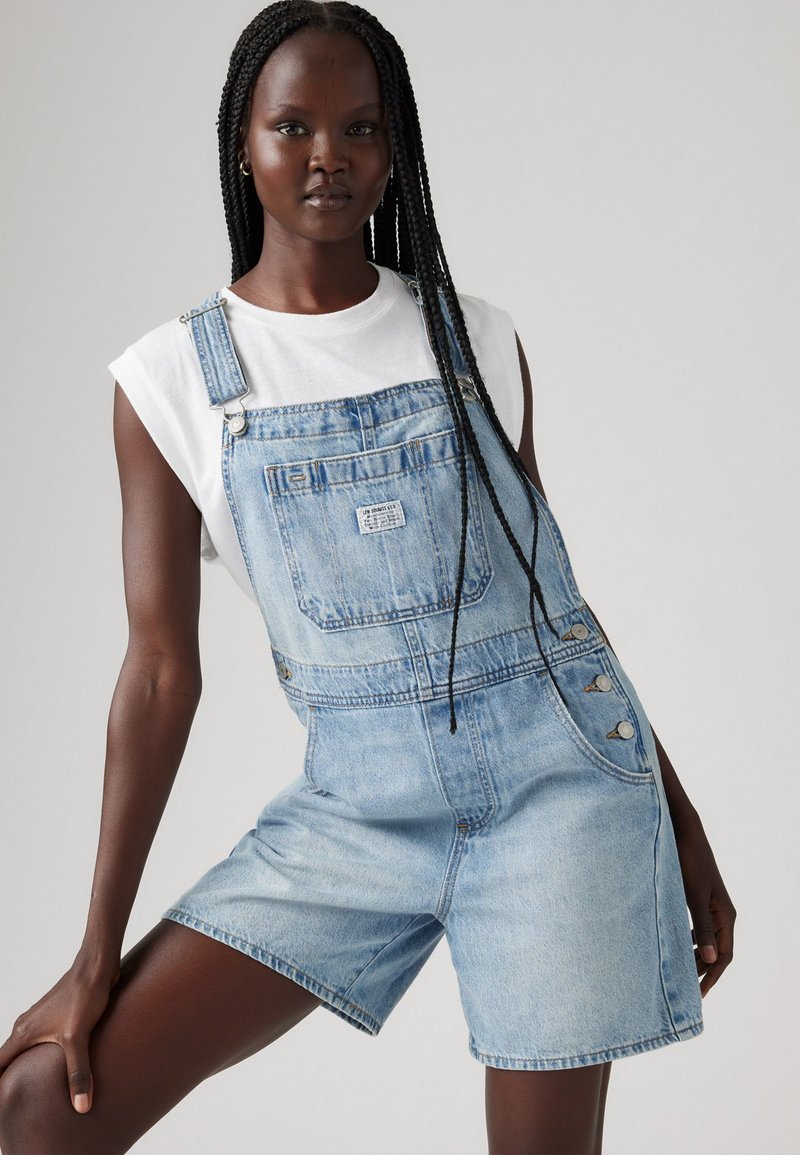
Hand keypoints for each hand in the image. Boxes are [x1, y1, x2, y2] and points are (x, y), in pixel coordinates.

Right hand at [0, 950, 120, 1113]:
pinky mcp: (56, 1017)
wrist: (97, 966)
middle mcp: (26, 1027)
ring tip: (31, 1092)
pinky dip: (40, 1057)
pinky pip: (41, 1043)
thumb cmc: (84, 996)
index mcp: (23, 1034)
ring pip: (25, 1051)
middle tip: (13, 1104)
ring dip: (25, 1068)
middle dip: (7, 1080)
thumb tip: (82, 1107)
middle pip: (8, 1061)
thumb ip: (78, 1072)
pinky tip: (54, 1067)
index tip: (2, 1105)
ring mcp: (40, 1021)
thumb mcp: (79, 1038)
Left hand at [674, 815, 735, 996]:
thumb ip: (702, 927)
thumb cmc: (688, 861)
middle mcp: (722, 913)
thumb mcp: (693, 896)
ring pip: (706, 940)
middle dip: (702, 970)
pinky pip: (698, 928)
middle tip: (685, 990)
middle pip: (716, 951)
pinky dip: (689, 941)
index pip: (724, 956)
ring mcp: (711, 906)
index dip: (711, 977)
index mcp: (725, 916)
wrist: (682, 832)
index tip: (697, 995)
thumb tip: (711, 960)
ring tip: (679, 973)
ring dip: (695, 956)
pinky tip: (676, 945)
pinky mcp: (698, 899)